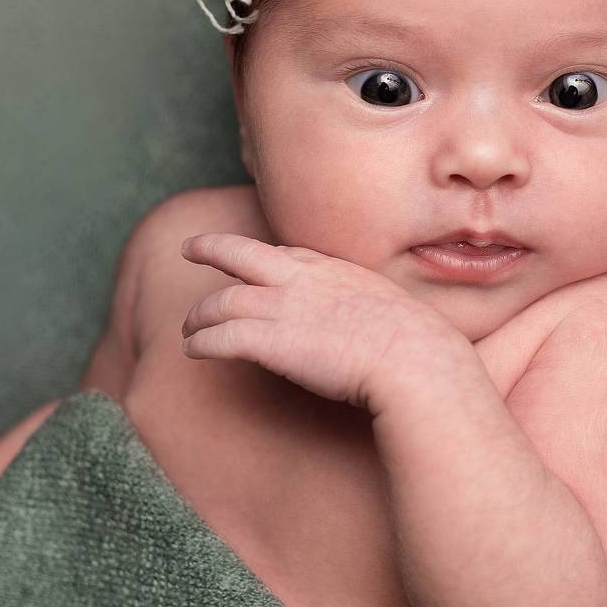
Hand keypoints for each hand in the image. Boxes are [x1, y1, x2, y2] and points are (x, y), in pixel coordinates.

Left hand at [179, 232, 455, 411]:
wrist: (413, 358)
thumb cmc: (418, 345)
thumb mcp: (398, 311)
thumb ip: (378, 313)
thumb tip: (389, 332)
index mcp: (334, 269)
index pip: (288, 253)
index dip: (264, 258)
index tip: (252, 263)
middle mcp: (303, 280)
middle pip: (242, 253)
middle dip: (212, 247)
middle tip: (190, 248)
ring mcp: (284, 307)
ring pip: (223, 300)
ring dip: (200, 314)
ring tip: (188, 328)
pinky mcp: (271, 341)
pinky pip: (222, 336)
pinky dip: (202, 341)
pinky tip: (193, 350)